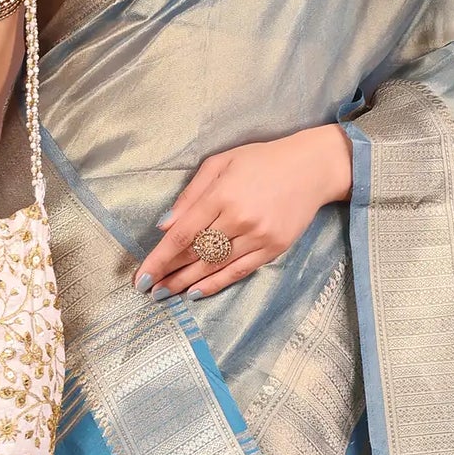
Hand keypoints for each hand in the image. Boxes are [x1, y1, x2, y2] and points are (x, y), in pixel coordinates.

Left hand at [133, 125, 353, 297]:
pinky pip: (239, 272)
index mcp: (222, 195)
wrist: (312, 167)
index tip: (141, 276)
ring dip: (186, 283)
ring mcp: (259, 237)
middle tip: (147, 289)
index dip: (159, 259)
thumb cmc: (262, 160)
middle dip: (168, 274)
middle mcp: (240, 219)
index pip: (182, 235)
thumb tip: (164, 225)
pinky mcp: (274, 248)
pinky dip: (216, 284)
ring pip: (215, 267)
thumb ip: (191, 194)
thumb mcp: (221, 163)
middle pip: (195, 254)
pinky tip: (196, 292)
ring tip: (165, 294)